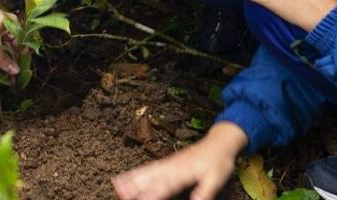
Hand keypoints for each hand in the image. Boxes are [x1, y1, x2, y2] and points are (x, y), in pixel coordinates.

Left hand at [0, 0, 18, 74]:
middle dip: (8, 63)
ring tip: (0, 77)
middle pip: (9, 49)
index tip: (19, 76)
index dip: (20, 61)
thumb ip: (2, 57)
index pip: (20, 46)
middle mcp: (4, 27)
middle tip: (9, 80)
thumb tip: (15, 71)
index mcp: (12, 24)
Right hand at [111, 122, 246, 199]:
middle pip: (150, 178)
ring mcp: (168, 163)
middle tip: (120, 194)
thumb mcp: (216, 178)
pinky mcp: (167, 162)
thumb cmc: (219, 161)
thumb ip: (205, 192)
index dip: (150, 195)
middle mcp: (171, 167)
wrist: (219, 142)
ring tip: (116, 185)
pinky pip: (148, 168)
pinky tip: (127, 177)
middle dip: (134, 187)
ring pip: (146, 172)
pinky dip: (136, 172)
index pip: (163, 187)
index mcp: (182, 172)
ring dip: (131, 179)